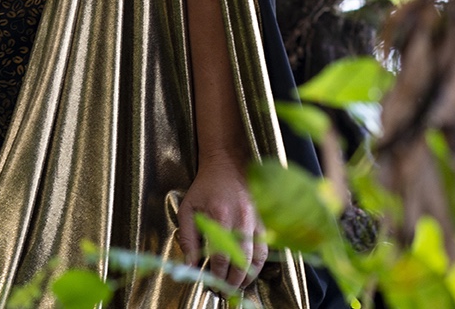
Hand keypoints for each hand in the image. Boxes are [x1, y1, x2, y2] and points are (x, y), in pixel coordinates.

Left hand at [178, 153, 267, 290]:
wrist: (226, 163)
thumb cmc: (205, 186)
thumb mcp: (188, 208)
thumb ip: (188, 238)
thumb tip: (191, 265)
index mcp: (220, 216)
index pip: (221, 256)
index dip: (217, 275)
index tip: (211, 283)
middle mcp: (241, 219)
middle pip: (242, 261)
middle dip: (233, 281)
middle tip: (224, 290)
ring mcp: (256, 219)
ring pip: (257, 258)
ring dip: (248, 276)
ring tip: (238, 284)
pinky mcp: (263, 219)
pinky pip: (266, 247)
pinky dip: (259, 263)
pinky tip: (250, 269)